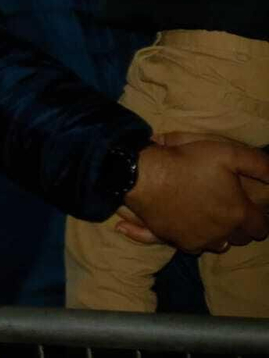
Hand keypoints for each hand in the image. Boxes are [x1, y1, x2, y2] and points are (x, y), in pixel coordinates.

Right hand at [120, 134, 268, 252]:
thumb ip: (259, 165)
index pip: (260, 227)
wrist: (142, 175)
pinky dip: (194, 238)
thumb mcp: (227, 153)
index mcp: (237, 214)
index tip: (248, 207)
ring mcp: (198, 240)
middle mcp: (221, 233)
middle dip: (239, 226)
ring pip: (219, 245)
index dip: (258, 217)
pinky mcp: (177, 242)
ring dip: (219, 234)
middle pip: (240, 238)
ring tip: (209, 216)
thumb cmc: (186, 162)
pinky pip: (193, 247)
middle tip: (228, 207)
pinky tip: (188, 226)